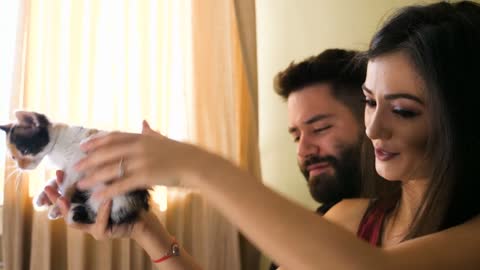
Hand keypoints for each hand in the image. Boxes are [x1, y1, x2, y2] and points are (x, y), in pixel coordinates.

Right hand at [43, 170, 137, 239]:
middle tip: (49, 187)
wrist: (142, 217)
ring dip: (67, 208)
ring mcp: (90, 226)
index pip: (66, 194)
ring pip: (73, 220)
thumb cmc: (128, 199)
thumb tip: (90, 155)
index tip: (58, 172)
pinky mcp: (101, 233)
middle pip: (64, 208)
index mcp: (84, 204)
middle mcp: (84, 217)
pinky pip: (98, 223)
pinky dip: (102, 211)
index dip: (59, 185)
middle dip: (55, 197)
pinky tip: (105, 200)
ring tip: (63, 198)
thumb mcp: (112, 185)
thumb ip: (100, 177)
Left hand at [75, 120, 205, 200]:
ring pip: (111, 168)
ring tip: (82, 183)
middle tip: (76, 166)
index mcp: (143, 137)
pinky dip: (108, 190)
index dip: (97, 141)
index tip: (84, 145)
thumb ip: (151, 133)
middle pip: (108, 152)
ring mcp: (142, 161)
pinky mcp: (146, 176)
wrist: (197, 165)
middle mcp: (139, 147)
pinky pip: (122, 184)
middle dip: (89, 159)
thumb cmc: (183, 154)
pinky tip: (98, 196)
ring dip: (94, 176)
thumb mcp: (164, 140)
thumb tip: (143, 123)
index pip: (114, 137)